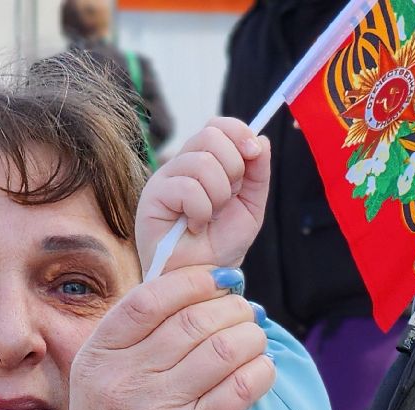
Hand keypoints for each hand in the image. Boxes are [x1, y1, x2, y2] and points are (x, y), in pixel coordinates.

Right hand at [57, 265, 269, 409]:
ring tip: (256, 343)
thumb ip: (136, 342)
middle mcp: (123, 379)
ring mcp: (157, 409)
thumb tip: (199, 291)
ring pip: (224, 348)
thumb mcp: (101, 386)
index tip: (220, 282)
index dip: (194, 281)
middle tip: (248, 315)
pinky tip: (262, 373)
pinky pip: (242, 388)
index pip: (150, 297)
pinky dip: (261, 372)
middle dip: (233, 309)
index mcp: (97, 358)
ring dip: (252, 338)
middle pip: (194, 318)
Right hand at [136, 118, 270, 274]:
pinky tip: (195, 226)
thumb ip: (257, 173)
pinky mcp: (152, 196)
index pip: (218, 125)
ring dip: (218, 196)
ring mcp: (165, 178)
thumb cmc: (221, 246)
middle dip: (233, 169)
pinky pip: (188, 187)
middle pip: (211, 135)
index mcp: (205, 161)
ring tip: (209, 218)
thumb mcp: (250, 207)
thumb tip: (261, 139)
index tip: (254, 154)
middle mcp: (182, 164)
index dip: (239, 132)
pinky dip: (201, 211)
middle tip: (227, 199)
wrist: (202, 279)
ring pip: (202, 162)